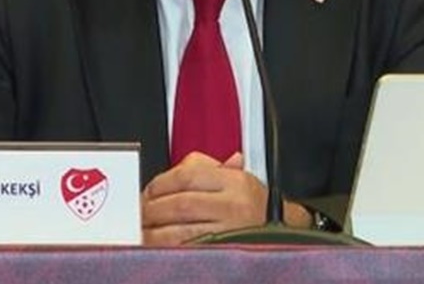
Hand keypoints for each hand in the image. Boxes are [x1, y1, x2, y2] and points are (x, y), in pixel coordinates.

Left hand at [141, 151, 265, 245]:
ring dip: (154, 233)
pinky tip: (157, 248)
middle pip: (180, 204)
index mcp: (236, 182)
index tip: (148, 191)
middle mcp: (235, 206)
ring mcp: (230, 233)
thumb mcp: (238, 179)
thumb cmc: (256, 208)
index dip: (160, 184)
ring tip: (142, 232)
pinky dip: (168, 251)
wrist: (285, 236)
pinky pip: (188, 252)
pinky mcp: (224, 255)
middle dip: (152, 210)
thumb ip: (207, 168)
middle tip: (138, 213)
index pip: (188, 175)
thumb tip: (175, 171)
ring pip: (180, 232)